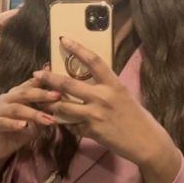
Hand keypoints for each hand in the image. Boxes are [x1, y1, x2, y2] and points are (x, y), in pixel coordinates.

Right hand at [0, 77, 58, 163]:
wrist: (0, 147)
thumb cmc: (20, 130)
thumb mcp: (36, 121)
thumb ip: (45, 112)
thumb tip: (62, 105)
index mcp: (17, 93)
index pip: (31, 84)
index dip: (44, 81)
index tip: (59, 81)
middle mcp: (7, 98)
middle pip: (24, 93)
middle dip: (41, 94)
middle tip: (57, 96)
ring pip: (16, 108)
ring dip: (33, 113)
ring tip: (47, 118)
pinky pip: (4, 122)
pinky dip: (14, 124)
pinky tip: (24, 125)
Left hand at [33, 37, 176, 168]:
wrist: (146, 142)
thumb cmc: (137, 117)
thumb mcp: (123, 95)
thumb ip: (106, 87)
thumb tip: (90, 79)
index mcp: (114, 84)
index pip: (93, 60)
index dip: (77, 48)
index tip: (63, 39)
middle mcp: (103, 97)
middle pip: (69, 84)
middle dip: (50, 78)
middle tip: (36, 74)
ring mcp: (95, 115)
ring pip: (63, 106)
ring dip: (49, 103)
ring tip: (38, 99)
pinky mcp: (91, 131)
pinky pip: (71, 125)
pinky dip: (63, 122)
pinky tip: (56, 120)